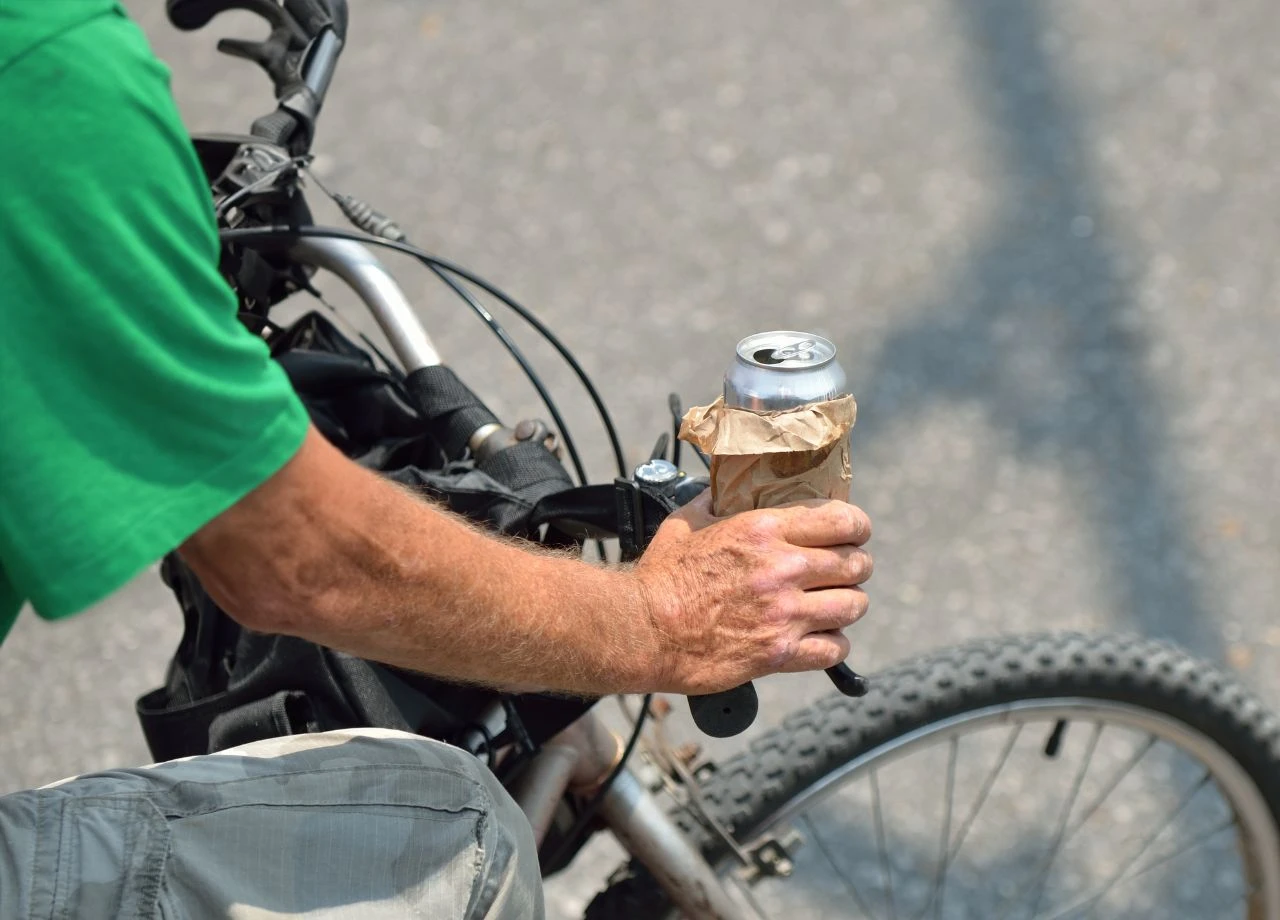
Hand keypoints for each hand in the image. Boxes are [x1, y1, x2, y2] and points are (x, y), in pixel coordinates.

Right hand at [632, 492, 871, 694]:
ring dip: (849, 604)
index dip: (857, 527)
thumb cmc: (661, 577)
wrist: (643, 630)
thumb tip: (725, 488)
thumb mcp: (687, 523)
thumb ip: (715, 502)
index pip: (842, 521)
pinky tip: (822, 638)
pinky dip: (834, 643)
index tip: (854, 533)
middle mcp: (782, 568)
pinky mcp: (779, 653)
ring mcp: (784, 613)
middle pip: (856, 564)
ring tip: (837, 604)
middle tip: (846, 571)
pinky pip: (835, 649)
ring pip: (853, 606)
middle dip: (856, 566)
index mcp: (763, 530)